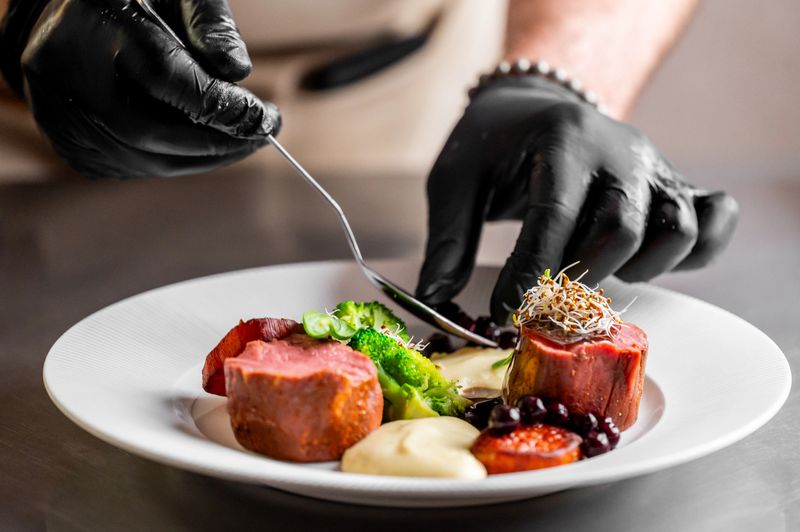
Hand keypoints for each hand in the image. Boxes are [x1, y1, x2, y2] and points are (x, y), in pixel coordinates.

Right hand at [0, 0, 278, 177]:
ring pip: (141, 159)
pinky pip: (127, 167)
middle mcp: (64, 74)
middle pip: (151, 133)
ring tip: (239, 145)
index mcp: (94, 23)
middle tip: (260, 139)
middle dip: (216, 143)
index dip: (223, 108)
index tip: (268, 119)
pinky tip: (201, 149)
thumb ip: (209, 22)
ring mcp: (58, 113)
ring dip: (200, 160)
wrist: (59, 13)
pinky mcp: (65, 142)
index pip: (168, 81)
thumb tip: (238, 72)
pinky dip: (172, 163)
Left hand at [416, 76, 737, 323]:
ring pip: (674, 230)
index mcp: (562, 141)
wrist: (533, 106)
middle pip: (621, 229)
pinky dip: (695, 250)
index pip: (554, 215)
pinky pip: (712, 221)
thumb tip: (434, 301)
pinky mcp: (672, 186)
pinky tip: (646, 260)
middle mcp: (619, 152)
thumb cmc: (491, 144)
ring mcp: (653, 169)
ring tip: (591, 272)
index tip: (504, 310)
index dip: (531, 271)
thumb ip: (448, 240)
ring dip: (635, 268)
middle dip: (579, 277)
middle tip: (544, 297)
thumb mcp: (456, 180)